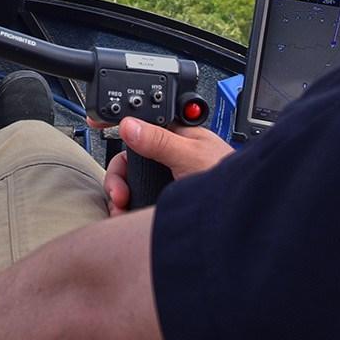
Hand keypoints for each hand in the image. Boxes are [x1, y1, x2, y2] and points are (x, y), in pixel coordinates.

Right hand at [99, 117, 232, 215]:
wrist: (244, 218)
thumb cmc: (230, 180)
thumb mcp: (191, 157)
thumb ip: (160, 140)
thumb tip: (130, 124)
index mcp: (178, 135)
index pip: (142, 123)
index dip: (119, 123)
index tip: (95, 122)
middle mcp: (170, 155)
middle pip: (129, 157)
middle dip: (118, 176)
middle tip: (118, 193)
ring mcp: (166, 178)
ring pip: (130, 181)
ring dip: (119, 194)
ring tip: (122, 208)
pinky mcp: (163, 200)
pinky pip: (136, 201)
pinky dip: (126, 209)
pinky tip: (126, 217)